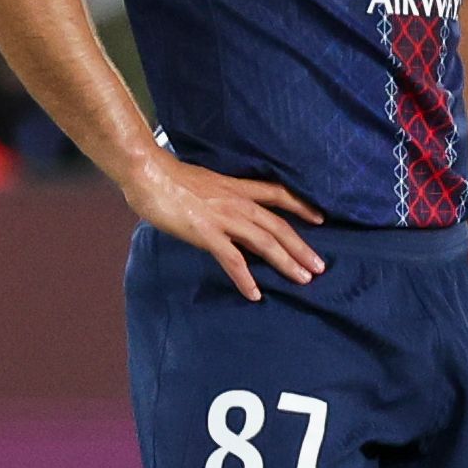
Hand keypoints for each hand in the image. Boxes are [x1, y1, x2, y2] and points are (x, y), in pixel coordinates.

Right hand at [131, 156, 323, 300]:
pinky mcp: (206, 233)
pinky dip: (245, 278)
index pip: (278, 194)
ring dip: (286, 263)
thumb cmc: (169, 177)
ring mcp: (223, 219)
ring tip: (304, 279)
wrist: (148, 173)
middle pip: (278, 226)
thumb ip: (219, 196)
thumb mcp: (205, 182)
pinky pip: (232, 259)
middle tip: (320, 267)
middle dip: (301, 247)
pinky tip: (255, 294)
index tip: (320, 218)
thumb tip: (222, 207)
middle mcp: (237, 203)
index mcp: (237, 188)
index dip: (301, 206)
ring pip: (265, 243)